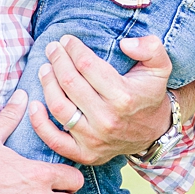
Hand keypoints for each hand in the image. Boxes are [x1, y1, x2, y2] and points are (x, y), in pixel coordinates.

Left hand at [29, 34, 177, 165]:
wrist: (154, 131)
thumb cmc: (150, 93)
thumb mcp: (160, 66)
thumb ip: (150, 48)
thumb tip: (125, 44)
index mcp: (124, 97)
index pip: (87, 66)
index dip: (74, 49)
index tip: (67, 40)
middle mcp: (107, 119)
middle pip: (70, 83)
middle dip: (57, 60)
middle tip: (53, 48)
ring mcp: (94, 139)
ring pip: (59, 106)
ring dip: (47, 84)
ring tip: (45, 68)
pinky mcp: (85, 154)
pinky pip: (54, 140)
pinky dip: (39, 123)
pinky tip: (33, 104)